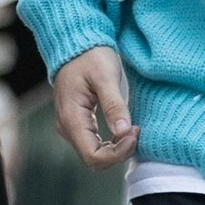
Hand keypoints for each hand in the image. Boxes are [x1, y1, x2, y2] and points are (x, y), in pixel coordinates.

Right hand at [52, 47, 137, 169]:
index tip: (134, 133)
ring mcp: (70, 127)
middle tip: (137, 130)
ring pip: (95, 154)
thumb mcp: (105, 77)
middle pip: (94, 159)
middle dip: (119, 152)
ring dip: (117, 149)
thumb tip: (123, 132)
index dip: (117, 153)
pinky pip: (94, 144)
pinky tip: (125, 129)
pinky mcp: (78, 124)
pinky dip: (112, 143)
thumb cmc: (90, 56)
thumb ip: (114, 105)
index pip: (92, 156)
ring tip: (133, 129)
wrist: (76, 44)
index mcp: (71, 118)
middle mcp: (67, 128)